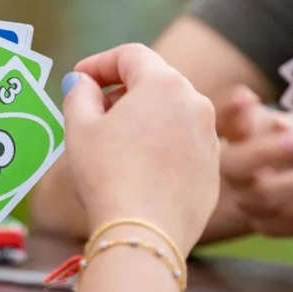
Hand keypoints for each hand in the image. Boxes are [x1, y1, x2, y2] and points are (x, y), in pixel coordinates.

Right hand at [63, 43, 219, 254]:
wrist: (145, 236)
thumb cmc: (108, 175)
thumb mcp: (79, 127)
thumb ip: (80, 93)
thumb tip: (83, 82)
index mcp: (165, 83)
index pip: (131, 55)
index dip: (99, 62)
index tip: (79, 78)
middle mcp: (196, 103)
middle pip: (155, 80)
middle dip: (122, 88)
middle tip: (94, 108)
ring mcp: (210, 137)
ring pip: (172, 112)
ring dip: (144, 116)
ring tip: (115, 140)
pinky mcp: (213, 169)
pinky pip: (184, 143)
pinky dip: (162, 144)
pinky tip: (138, 167)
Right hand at [220, 87, 292, 237]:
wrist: (254, 174)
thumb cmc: (259, 136)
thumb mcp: (258, 117)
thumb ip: (273, 113)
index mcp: (225, 152)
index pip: (230, 137)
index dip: (242, 121)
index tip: (253, 98)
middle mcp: (237, 188)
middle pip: (265, 191)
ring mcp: (258, 213)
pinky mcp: (281, 226)